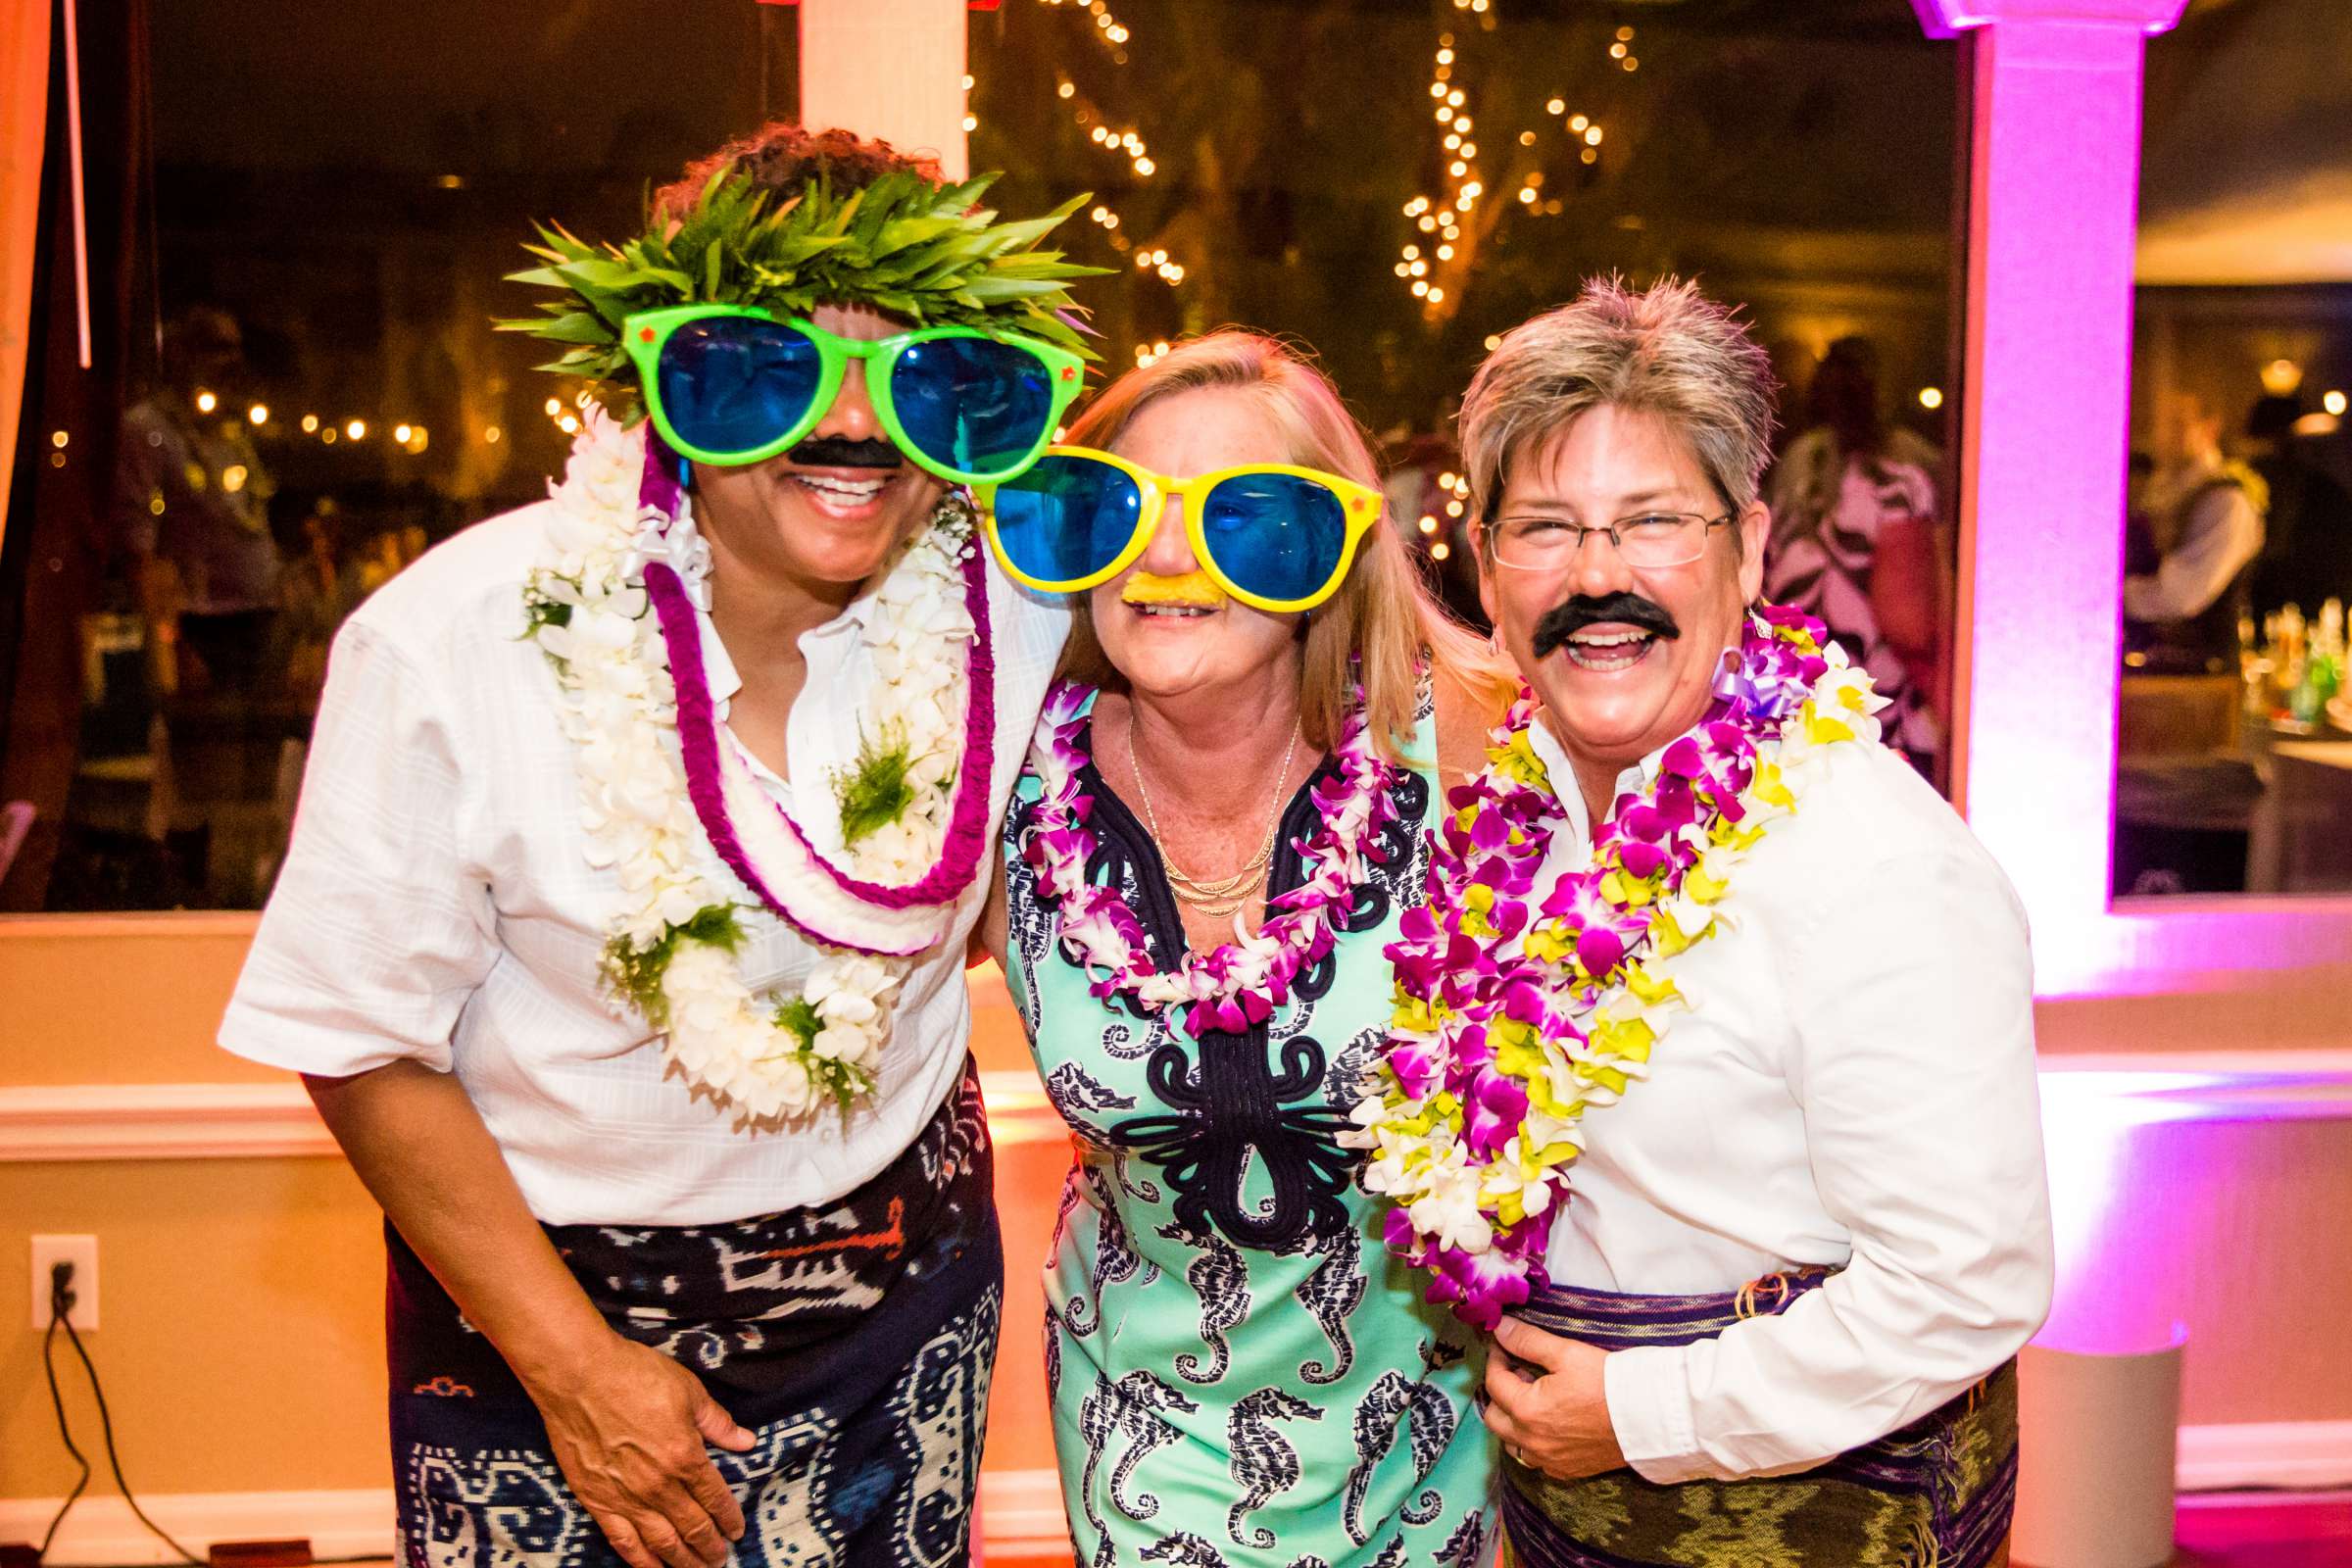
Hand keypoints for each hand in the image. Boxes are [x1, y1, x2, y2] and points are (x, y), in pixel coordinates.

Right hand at [525, 1330, 756, 1567]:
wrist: (578, 1376)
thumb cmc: (634, 1376)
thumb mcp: (689, 1391)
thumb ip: (718, 1423)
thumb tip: (746, 1442)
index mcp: (685, 1457)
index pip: (715, 1498)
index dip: (729, 1518)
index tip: (737, 1531)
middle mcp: (658, 1486)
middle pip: (692, 1528)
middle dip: (710, 1548)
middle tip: (720, 1560)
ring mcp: (626, 1497)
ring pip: (661, 1543)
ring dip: (682, 1562)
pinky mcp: (596, 1500)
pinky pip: (622, 1541)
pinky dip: (640, 1561)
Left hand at [1482, 1317, 1626, 1481]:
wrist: (1649, 1418)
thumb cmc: (1609, 1382)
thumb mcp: (1566, 1353)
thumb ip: (1527, 1340)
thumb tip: (1499, 1328)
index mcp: (1527, 1411)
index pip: (1494, 1382)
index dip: (1496, 1358)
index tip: (1505, 1344)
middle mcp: (1532, 1442)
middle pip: (1494, 1417)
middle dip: (1499, 1392)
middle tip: (1517, 1371)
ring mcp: (1548, 1461)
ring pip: (1511, 1442)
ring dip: (1512, 1420)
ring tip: (1531, 1398)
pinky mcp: (1567, 1471)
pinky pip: (1535, 1459)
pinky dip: (1532, 1442)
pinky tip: (1549, 1424)